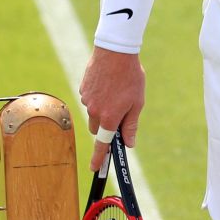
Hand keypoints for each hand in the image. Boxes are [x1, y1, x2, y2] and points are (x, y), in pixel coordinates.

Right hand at [79, 47, 145, 170]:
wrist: (115, 51)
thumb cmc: (130, 76)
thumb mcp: (137, 102)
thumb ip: (131, 124)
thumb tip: (129, 143)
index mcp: (109, 117)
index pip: (102, 144)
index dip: (98, 157)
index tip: (94, 168)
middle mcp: (94, 111)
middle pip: (98, 128)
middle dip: (106, 126)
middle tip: (120, 111)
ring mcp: (86, 100)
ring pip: (94, 112)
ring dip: (103, 108)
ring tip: (117, 90)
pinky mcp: (82, 88)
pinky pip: (89, 99)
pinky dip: (98, 96)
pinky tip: (108, 83)